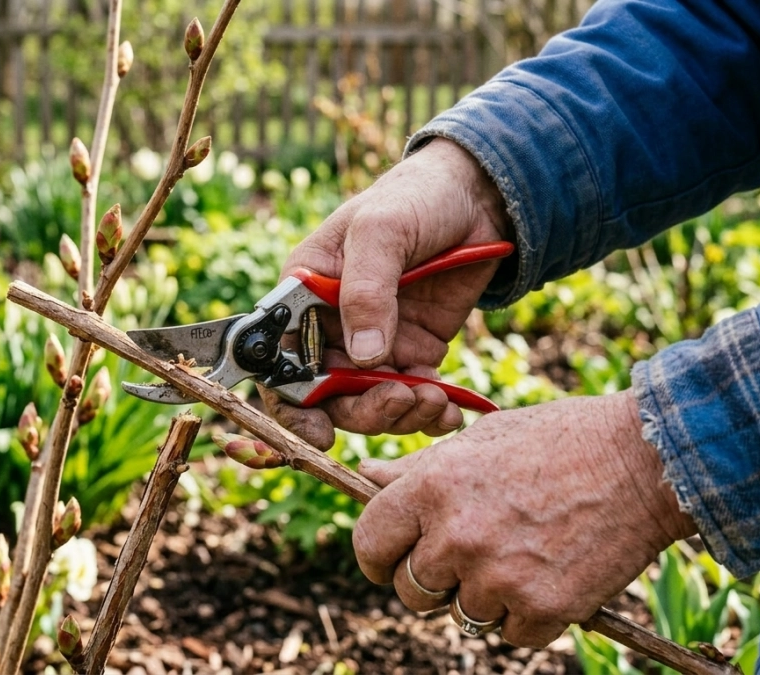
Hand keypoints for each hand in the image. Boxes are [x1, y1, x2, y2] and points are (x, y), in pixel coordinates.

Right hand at [263, 138, 511, 449]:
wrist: (479, 197)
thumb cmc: (414, 198)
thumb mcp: (382, 230)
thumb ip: (366, 290)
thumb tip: (362, 358)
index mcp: (304, 294)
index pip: (279, 359)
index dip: (292, 402)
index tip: (320, 430)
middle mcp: (332, 326)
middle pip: (327, 394)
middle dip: (362, 410)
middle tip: (399, 400)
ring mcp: (374, 342)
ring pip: (370, 403)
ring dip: (399, 414)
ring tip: (433, 401)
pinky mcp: (414, 351)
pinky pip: (412, 397)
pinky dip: (429, 413)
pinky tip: (449, 410)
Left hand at [352, 390, 697, 646]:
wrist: (645, 460)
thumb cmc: (557, 440)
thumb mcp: (477, 440)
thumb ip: (417, 468)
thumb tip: (366, 479)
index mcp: (432, 487)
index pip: (370, 543)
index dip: (377, 557)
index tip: (390, 561)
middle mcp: (457, 537)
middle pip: (411, 590)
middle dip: (431, 582)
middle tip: (466, 559)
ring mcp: (499, 577)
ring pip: (461, 616)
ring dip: (482, 598)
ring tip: (518, 557)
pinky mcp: (543, 609)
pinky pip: (510, 635)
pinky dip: (526, 617)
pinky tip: (547, 576)